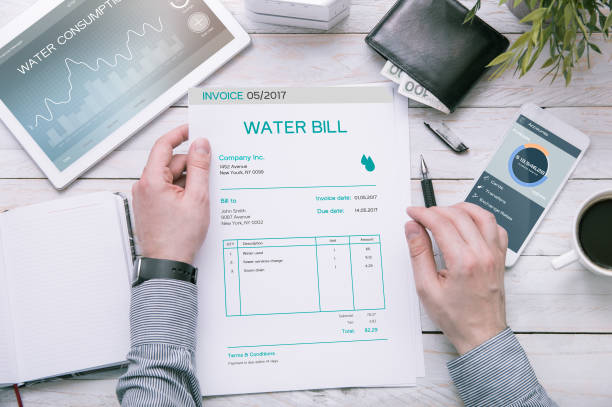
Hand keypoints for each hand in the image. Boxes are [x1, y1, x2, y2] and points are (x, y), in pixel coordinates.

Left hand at [132, 125, 210, 264]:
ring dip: (188, 180)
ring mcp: (146, 197)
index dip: (180, 134)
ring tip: (203, 195)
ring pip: (170, 177)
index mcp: (152, 181)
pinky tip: (194, 202)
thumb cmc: (179, 237)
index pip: (164, 145)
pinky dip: (182, 190)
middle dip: (191, 164)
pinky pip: (168, 190)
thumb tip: (201, 145)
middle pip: (170, 162)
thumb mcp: (197, 198)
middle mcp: (144, 186)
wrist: (167, 264)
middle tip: (210, 171)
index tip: (193, 129)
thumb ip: (200, 168)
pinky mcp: (150, 207)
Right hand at [405, 203, 507, 354]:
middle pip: (460, 215)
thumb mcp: (427, 287)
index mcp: (463, 262)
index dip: (423, 214)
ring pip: (482, 215)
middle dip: (437, 210)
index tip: (412, 213)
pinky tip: (468, 224)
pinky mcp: (500, 257)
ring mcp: (494, 254)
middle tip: (422, 215)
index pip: (441, 223)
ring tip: (445, 213)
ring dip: (462, 208)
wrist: (481, 335)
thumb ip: (419, 253)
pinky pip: (496, 228)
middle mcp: (483, 254)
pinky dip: (482, 219)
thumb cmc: (456, 317)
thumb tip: (412, 228)